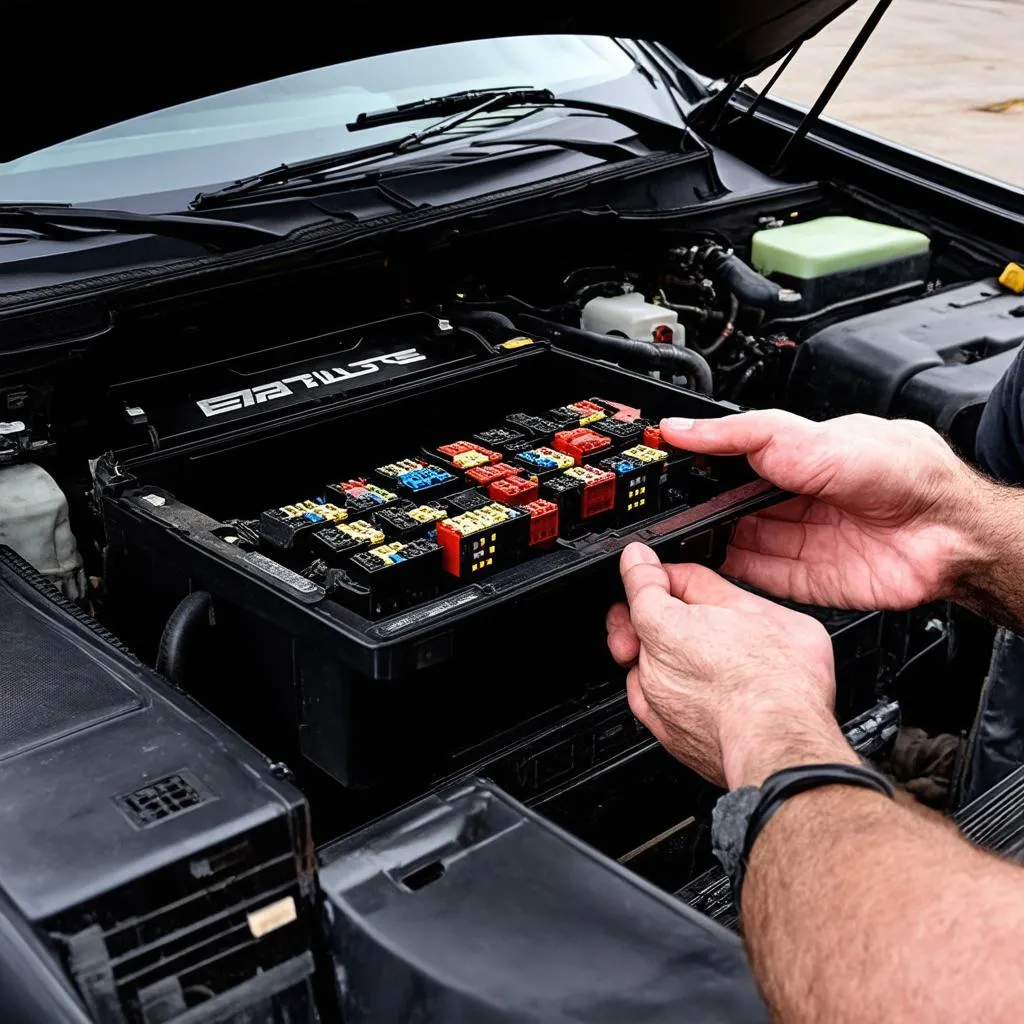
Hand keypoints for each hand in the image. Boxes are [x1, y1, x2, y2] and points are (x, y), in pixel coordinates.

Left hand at [606, 543, 856, 788]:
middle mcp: (650, 666)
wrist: (785, 748)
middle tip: (680, 610)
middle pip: (639, 626)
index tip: (644, 563)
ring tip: (707, 654)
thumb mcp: (759, 608)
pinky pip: (656, 702)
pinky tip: (699, 686)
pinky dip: (670, 690)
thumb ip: (706, 586)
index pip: (638, 583)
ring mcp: (655, 704)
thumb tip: (678, 573)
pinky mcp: (666, 736)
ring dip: (665, 654)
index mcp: (665, 626)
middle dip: (654, 614)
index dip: (643, 568)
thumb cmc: (782, 684)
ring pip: (648, 665)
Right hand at [661, 409, 979, 610]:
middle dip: (698, 510)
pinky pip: (757, 579)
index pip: (730, 461)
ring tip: (674, 541)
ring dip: (708, 544)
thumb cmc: (902, 474)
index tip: (660, 469)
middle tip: (662, 512)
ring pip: (737, 544)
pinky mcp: (805, 581)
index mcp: (795, 457)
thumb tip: (684, 427)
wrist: (948, 534)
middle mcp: (795, 500)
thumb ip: (743, 435)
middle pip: (729, 508)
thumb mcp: (809, 438)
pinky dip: (730, 576)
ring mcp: (800, 541)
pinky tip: (705, 568)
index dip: (696, 466)